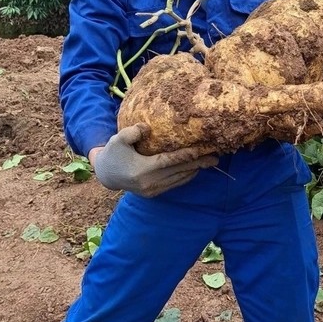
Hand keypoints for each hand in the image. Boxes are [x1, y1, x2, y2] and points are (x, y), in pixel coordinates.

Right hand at [92, 125, 218, 197]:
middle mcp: (150, 183)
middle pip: (179, 171)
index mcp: (142, 170)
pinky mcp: (154, 193)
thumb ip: (133, 132)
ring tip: (210, 161)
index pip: (169, 161)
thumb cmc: (113, 153)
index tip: (201, 150)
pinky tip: (196, 168)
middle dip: (199, 163)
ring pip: (180, 179)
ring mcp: (153, 190)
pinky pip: (175, 183)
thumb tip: (148, 128)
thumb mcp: (118, 138)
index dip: (186, 155)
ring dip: (196, 170)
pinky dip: (187, 176)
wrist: (106, 175)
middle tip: (216, 157)